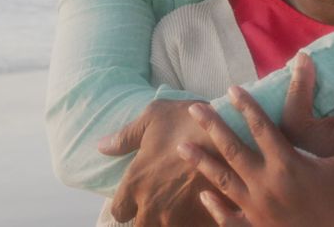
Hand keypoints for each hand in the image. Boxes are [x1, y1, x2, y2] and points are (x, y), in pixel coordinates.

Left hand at [98, 99, 218, 225]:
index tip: (136, 197)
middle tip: (159, 204)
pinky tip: (202, 208)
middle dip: (147, 218)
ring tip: (180, 207)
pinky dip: (195, 221)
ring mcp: (179, 217)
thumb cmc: (189, 120)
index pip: (119, 211)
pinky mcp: (203, 220)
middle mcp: (153, 205)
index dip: (126, 205)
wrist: (231, 132)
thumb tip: (101, 146)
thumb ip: (125, 137)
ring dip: (171, 220)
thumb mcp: (153, 117)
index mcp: (137, 183)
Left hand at [178, 84, 333, 226]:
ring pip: (222, 181)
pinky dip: (215, 207)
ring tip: (182, 146)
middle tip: (193, 108)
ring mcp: (258, 211)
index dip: (245, 106)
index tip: (230, 89)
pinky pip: (229, 219)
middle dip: (211, 126)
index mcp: (289, 165)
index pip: (261, 127)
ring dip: (201, 162)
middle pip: (232, 149)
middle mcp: (266, 185)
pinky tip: (204, 195)